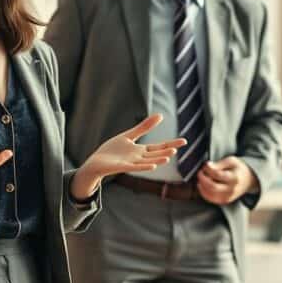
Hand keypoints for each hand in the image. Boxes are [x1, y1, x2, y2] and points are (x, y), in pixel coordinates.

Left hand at [71, 114, 185, 199]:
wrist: (96, 163)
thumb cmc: (112, 151)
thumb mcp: (129, 136)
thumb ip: (143, 127)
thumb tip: (160, 115)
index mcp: (141, 151)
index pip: (160, 146)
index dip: (171, 143)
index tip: (185, 141)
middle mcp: (139, 158)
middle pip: (157, 153)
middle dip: (168, 150)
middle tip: (181, 146)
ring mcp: (131, 163)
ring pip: (148, 161)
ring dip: (159, 159)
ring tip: (170, 156)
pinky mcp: (122, 167)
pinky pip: (135, 167)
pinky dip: (145, 166)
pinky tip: (153, 165)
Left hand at [197, 156, 257, 204]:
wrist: (247, 180)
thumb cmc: (238, 169)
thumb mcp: (231, 161)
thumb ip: (220, 163)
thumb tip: (208, 166)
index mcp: (235, 178)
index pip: (217, 174)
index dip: (208, 168)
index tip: (206, 164)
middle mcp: (231, 190)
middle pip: (212, 186)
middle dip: (203, 178)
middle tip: (201, 171)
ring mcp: (227, 197)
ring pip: (209, 194)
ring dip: (202, 185)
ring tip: (202, 177)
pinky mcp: (223, 201)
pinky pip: (209, 198)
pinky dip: (203, 191)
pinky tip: (202, 184)